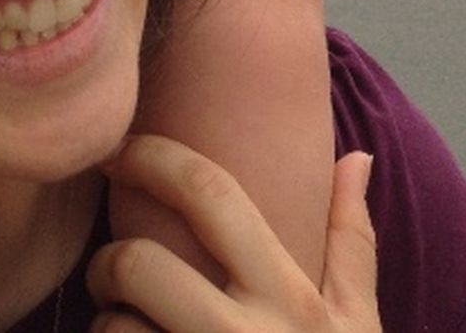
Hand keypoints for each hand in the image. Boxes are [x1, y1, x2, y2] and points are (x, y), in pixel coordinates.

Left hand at [89, 136, 377, 331]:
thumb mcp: (357, 327)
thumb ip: (352, 242)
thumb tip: (356, 157)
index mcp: (289, 300)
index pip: (211, 194)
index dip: (154, 156)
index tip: (121, 151)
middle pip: (136, 262)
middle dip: (110, 261)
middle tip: (116, 274)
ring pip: (110, 329)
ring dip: (108, 330)